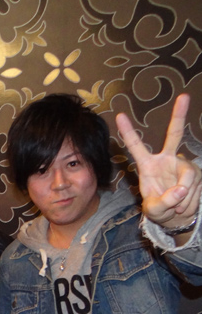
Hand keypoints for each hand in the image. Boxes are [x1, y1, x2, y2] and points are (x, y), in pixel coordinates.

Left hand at [116, 94, 201, 226]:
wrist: (177, 217)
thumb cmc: (159, 209)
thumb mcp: (155, 210)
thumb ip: (164, 201)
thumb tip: (181, 189)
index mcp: (148, 165)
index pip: (136, 146)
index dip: (128, 132)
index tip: (119, 116)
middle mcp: (167, 160)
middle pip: (174, 135)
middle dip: (179, 115)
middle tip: (185, 97)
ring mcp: (184, 165)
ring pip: (187, 179)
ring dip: (182, 198)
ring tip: (175, 206)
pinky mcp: (196, 173)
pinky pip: (194, 188)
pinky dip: (189, 201)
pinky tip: (183, 204)